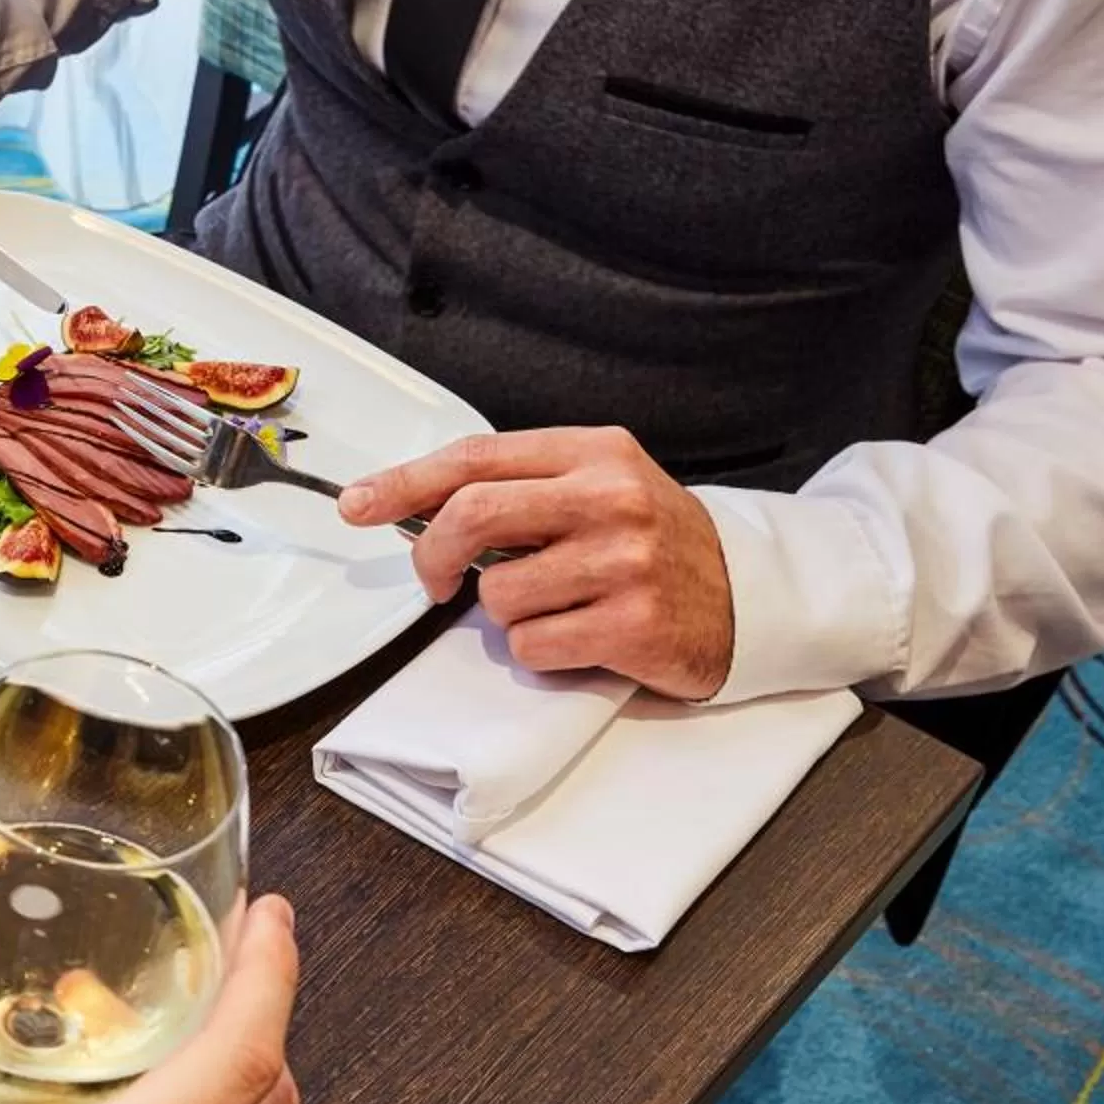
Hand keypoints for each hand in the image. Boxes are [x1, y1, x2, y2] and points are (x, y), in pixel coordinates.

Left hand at [340, 427, 737, 698]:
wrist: (746, 596)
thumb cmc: (654, 544)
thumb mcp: (600, 489)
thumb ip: (521, 489)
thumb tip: (414, 507)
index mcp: (594, 453)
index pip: (475, 458)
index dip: (404, 483)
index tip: (357, 504)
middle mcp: (610, 498)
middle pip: (472, 515)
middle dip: (432, 554)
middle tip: (434, 580)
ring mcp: (624, 561)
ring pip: (497, 594)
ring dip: (504, 614)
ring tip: (554, 606)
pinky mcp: (632, 624)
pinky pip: (532, 646)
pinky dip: (538, 650)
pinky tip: (578, 636)